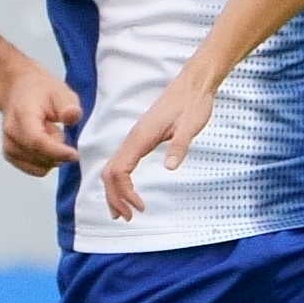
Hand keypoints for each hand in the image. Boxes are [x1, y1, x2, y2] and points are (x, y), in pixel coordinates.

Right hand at [0, 63, 82, 176]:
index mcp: (22, 114)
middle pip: (39, 157)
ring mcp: (8, 146)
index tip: (75, 154)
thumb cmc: (40, 92)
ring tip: (49, 134)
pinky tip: (45, 144)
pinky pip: (35, 170)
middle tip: (58, 129)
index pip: (36, 141)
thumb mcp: (60, 91)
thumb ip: (69, 105)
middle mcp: (11, 133)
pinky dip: (46, 162)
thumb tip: (72, 116)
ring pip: (39, 167)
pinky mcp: (11, 156)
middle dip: (58, 150)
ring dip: (52, 156)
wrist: (17, 90)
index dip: (57, 151)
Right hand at [100, 72, 215, 222]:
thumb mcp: (191, 125)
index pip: (120, 170)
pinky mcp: (141, 138)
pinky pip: (122, 162)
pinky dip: (120, 181)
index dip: (125, 192)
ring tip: (123, 213)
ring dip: (115, 191)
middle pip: (110, 172)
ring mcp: (135, 138)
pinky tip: (128, 192)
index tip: (140, 207)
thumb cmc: (193, 103)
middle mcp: (133, 138)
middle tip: (128, 218)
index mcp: (141, 137)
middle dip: (114, 197)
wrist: (193, 85)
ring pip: (113, 168)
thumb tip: (169, 167)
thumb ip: (180, 146)